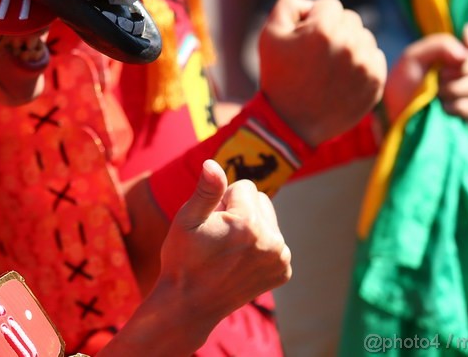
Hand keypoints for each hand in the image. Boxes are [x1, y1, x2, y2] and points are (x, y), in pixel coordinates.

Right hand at [155, 160, 291, 330]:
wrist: (191, 304)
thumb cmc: (184, 259)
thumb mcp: (187, 220)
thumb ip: (206, 190)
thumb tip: (212, 163)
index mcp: (248, 223)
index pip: (244, 186)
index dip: (222, 200)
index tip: (211, 222)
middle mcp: (272, 240)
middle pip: (260, 200)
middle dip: (240, 210)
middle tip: (218, 235)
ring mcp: (280, 259)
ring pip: (268, 221)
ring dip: (251, 227)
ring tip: (228, 250)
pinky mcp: (283, 272)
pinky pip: (274, 242)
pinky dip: (260, 247)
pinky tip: (240, 262)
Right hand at [258, 0, 386, 146]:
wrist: (292, 123)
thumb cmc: (278, 75)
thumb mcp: (270, 33)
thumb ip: (289, 4)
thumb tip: (313, 4)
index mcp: (323, 30)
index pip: (330, 5)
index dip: (313, 19)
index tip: (303, 39)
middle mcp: (349, 44)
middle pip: (350, 19)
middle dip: (334, 29)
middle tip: (316, 53)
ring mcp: (366, 64)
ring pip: (365, 37)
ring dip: (350, 45)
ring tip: (330, 66)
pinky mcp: (376, 82)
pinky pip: (375, 57)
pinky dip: (362, 62)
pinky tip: (343, 76)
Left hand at [384, 23, 467, 120]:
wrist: (394, 113)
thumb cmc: (402, 82)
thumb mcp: (413, 58)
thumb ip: (439, 47)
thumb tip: (464, 54)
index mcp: (446, 52)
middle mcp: (458, 68)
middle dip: (463, 68)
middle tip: (441, 75)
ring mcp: (463, 90)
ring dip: (456, 88)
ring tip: (436, 92)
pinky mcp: (464, 111)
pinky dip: (458, 105)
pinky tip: (443, 107)